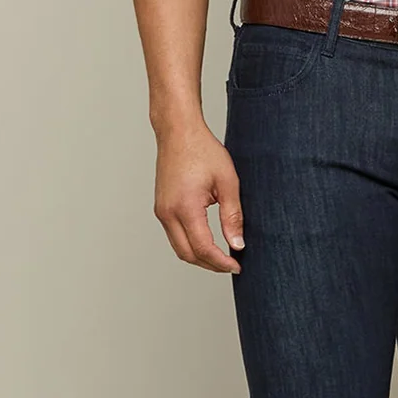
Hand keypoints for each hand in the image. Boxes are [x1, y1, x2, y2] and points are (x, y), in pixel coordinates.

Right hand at [153, 124, 244, 272]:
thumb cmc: (203, 151)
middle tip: (232, 265)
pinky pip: (174, 236)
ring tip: (222, 257)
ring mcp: (161, 211)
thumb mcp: (227, 182)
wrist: (179, 132)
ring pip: (179, 248)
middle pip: (188, 254)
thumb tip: (237, 244)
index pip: (203, 248)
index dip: (221, 262)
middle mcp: (168, 213)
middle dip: (210, 265)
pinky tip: (207, 242)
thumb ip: (233, 216)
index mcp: (185, 207)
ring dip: (199, 257)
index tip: (237, 266)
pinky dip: (190, 245)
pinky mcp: (161, 208)